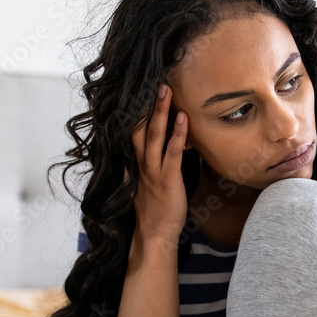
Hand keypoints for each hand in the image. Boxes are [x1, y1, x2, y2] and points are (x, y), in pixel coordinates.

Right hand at [130, 83, 188, 251]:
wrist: (154, 235)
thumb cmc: (155, 210)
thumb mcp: (149, 183)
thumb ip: (151, 164)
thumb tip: (161, 147)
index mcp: (135, 163)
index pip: (132, 132)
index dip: (135, 111)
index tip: (140, 90)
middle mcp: (140, 163)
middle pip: (139, 127)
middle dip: (145, 104)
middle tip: (152, 80)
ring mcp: (152, 171)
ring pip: (154, 135)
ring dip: (160, 111)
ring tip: (166, 89)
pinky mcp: (167, 179)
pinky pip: (173, 153)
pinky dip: (178, 135)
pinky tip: (184, 118)